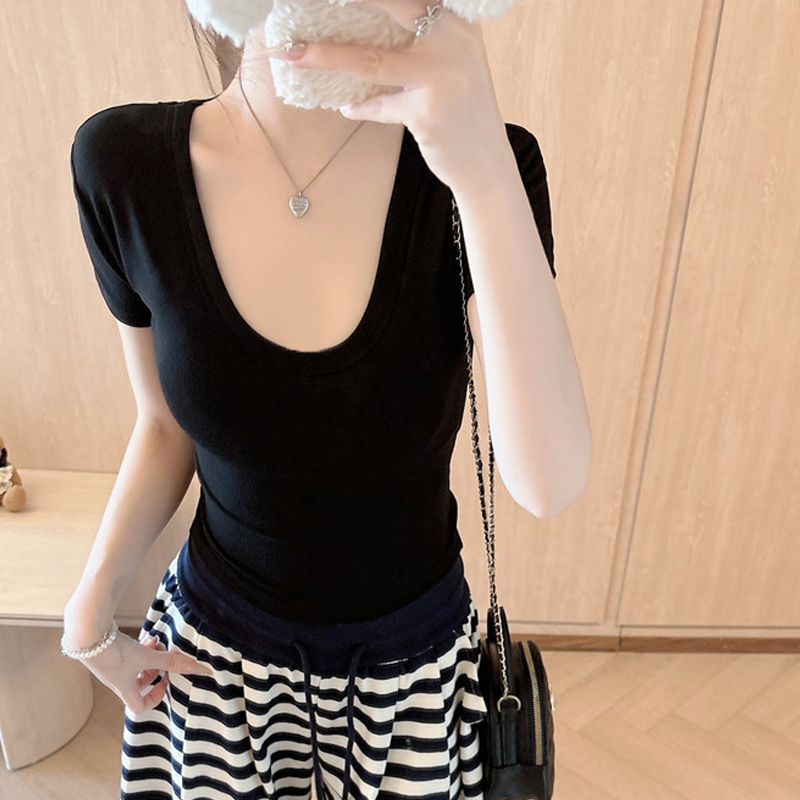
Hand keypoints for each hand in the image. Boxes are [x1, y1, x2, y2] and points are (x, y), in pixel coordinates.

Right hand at [75, 630, 210, 713]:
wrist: (87, 635)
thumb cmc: (115, 652)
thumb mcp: (147, 657)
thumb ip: (171, 662)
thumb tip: (199, 669)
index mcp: (124, 689)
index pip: (139, 707)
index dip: (155, 699)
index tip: (165, 682)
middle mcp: (116, 680)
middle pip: (137, 685)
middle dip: (153, 672)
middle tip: (161, 658)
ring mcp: (110, 666)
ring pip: (133, 667)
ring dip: (147, 656)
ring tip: (154, 642)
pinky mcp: (107, 651)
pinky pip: (127, 654)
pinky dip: (138, 647)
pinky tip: (145, 636)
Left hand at [272, 0, 512, 193]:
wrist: (486, 162)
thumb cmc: (462, 109)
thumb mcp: (452, 59)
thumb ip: (422, 36)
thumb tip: (362, 20)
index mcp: (458, 19)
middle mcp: (453, 38)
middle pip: (390, 5)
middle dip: (347, 1)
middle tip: (303, 3)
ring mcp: (442, 76)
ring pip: (371, 60)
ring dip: (325, 55)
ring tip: (292, 52)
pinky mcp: (427, 112)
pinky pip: (379, 105)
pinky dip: (361, 106)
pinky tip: (348, 106)